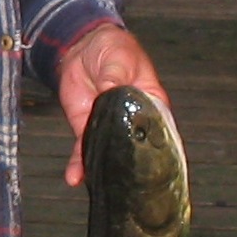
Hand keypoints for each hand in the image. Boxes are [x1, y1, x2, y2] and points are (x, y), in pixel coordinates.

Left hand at [56, 24, 167, 187]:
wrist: (80, 47)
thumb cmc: (112, 48)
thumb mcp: (118, 57)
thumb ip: (115, 76)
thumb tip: (112, 89)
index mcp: (151, 103)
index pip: (160, 130)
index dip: (161, 151)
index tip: (160, 172)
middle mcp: (131, 121)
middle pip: (134, 149)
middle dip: (133, 170)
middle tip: (132, 189)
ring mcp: (108, 127)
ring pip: (108, 154)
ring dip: (103, 171)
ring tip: (102, 190)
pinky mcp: (86, 127)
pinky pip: (83, 148)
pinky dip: (78, 163)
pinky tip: (75, 178)